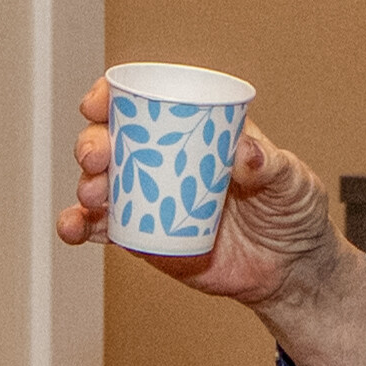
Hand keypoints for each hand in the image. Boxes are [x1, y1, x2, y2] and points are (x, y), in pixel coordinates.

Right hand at [55, 83, 342, 302]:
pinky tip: (72, 229)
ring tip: (93, 196)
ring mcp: (149, 198)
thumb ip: (271, 165)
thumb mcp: (291, 180)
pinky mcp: (143, 237)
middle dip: (92, 142)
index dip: (113, 96)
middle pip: (112, 140)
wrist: (290, 269)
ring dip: (85, 184)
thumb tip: (245, 152)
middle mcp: (163, 159)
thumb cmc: (292, 210)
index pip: (146, 101)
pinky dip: (79, 227)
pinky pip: (102, 229)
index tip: (99, 101)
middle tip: (96, 155)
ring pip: (100, 182)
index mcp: (194, 130)